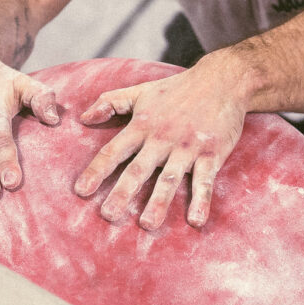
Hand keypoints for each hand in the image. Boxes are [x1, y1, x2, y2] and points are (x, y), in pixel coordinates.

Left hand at [73, 67, 245, 230]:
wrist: (222, 80)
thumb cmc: (178, 89)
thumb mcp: (141, 91)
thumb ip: (111, 102)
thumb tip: (84, 117)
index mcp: (142, 125)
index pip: (114, 151)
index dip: (97, 171)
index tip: (81, 191)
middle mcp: (162, 138)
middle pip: (138, 169)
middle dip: (122, 193)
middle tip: (108, 216)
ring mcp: (187, 147)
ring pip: (170, 178)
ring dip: (159, 202)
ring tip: (147, 224)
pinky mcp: (212, 153)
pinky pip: (204, 180)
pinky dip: (201, 200)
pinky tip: (196, 221)